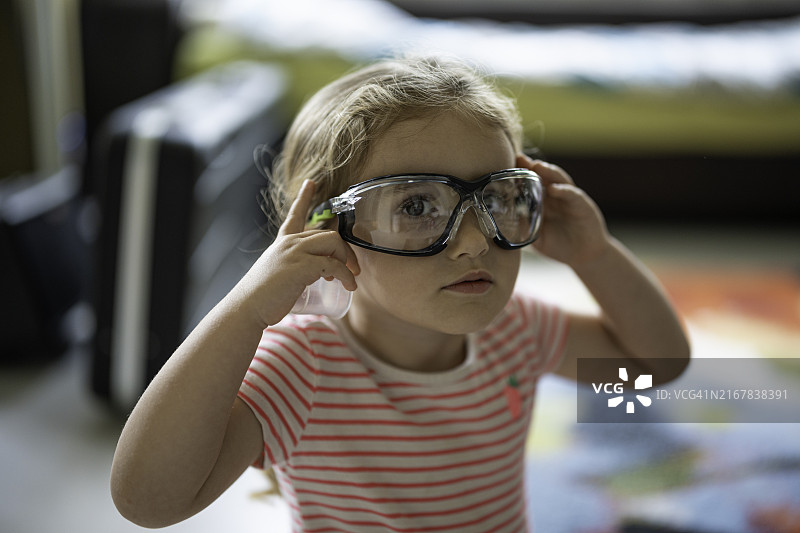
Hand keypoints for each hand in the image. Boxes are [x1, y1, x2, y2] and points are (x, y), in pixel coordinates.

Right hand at [237, 180, 359, 326]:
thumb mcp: (277, 274)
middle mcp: (288, 243)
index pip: (295, 215)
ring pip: (333, 243)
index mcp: (282, 243)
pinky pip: (333, 264)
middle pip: (328, 234)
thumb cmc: (262, 298)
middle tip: (352, 269)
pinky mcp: (301, 266)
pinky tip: (349, 286)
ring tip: (350, 279)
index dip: (304, 197)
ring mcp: (294, 252)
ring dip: (347, 260)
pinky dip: (346, 276)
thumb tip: (315, 276)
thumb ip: (292, 268)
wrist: (247, 308)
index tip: (311, 182)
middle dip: (345, 251)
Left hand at [516, 154, 609, 266]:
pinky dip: (563, 191)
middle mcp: (556, 196)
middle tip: (519, 158)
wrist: (584, 256)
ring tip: (537, 166)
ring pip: (559, 180)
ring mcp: (570, 199)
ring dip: (548, 172)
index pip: (531, 183)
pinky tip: (554, 189)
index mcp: (544, 202)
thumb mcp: (537, 238)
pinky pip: (573, 195)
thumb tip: (506, 223)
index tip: (507, 164)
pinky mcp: (583, 205)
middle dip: (532, 166)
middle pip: (544, 176)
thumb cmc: (559, 245)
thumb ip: (526, 229)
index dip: (521, 174)